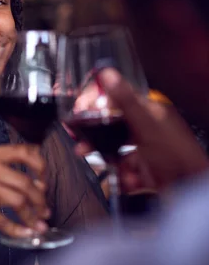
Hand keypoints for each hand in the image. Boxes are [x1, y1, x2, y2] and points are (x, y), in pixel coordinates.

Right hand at [0, 144, 49, 238]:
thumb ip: (12, 174)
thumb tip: (41, 186)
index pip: (24, 151)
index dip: (40, 165)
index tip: (45, 179)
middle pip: (25, 181)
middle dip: (40, 199)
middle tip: (44, 210)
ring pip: (18, 200)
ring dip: (31, 216)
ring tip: (37, 225)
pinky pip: (4, 220)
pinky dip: (18, 229)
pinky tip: (25, 233)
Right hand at [76, 68, 208, 189]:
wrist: (190, 191)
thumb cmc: (176, 155)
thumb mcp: (146, 125)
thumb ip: (125, 100)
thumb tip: (108, 73)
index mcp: (149, 111)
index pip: (117, 99)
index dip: (96, 101)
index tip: (79, 107)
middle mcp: (146, 127)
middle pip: (111, 124)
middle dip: (92, 130)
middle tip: (75, 133)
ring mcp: (145, 148)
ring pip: (114, 146)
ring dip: (101, 152)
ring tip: (83, 153)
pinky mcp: (144, 168)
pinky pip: (124, 167)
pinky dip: (121, 174)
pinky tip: (125, 178)